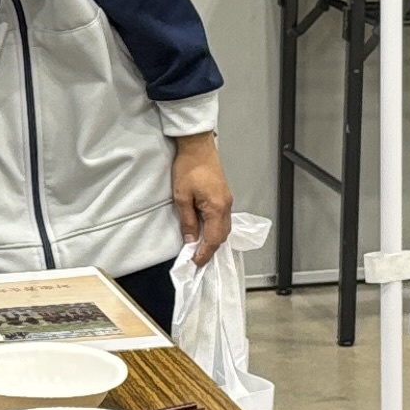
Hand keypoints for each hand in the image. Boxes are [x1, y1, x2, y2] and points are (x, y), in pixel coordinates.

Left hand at [167, 132, 232, 261]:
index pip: (213, 239)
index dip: (204, 253)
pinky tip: (205, 231)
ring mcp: (227, 201)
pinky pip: (223, 219)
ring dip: (213, 239)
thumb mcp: (182, 197)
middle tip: (196, 258)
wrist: (197, 146)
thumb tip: (190, 240)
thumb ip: (187, 221)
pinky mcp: (224, 196)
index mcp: (217, 208)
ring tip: (199, 247)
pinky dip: (215, 229)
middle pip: (221, 236)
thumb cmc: (189, 167)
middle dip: (209, 249)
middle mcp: (227, 206)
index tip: (195, 263)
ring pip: (223, 228)